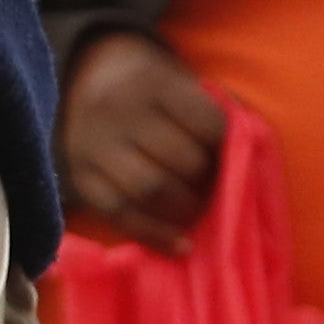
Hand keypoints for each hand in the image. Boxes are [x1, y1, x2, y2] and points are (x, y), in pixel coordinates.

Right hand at [56, 31, 229, 254]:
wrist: (91, 79)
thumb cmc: (154, 90)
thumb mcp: (180, 82)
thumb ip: (208, 115)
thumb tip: (242, 163)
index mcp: (153, 84)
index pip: (205, 123)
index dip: (225, 145)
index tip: (231, 155)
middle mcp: (119, 112)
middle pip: (179, 160)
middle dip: (206, 181)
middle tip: (214, 186)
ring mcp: (95, 146)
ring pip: (148, 191)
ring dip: (184, 209)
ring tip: (198, 210)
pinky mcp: (81, 177)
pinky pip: (119, 215)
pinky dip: (154, 235)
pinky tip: (181, 244)